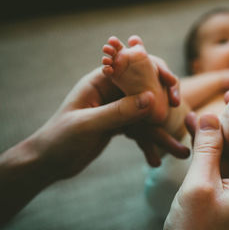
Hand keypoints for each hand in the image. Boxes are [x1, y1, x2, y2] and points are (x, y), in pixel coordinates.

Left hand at [15, 67, 187, 179]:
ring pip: (146, 114)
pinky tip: (156, 160)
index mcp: (101, 81)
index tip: (171, 84)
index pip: (132, 66)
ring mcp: (116, 109)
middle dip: (163, 99)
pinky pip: (140, 132)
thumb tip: (151, 98)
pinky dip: (149, 145)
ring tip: (180, 150)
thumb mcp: (88, 125)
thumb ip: (119, 111)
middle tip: (177, 107)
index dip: (155, 70)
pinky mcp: (118, 126)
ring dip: (162, 132)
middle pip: (145, 87)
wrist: (47, 163)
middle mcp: (111, 92)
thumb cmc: (59, 139)